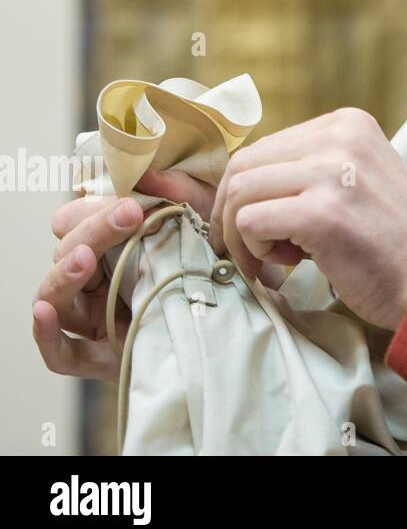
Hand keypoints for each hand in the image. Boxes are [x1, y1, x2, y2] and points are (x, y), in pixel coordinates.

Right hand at [31, 170, 215, 380]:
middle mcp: (95, 281)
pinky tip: (45, 313)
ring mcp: (95, 320)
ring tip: (84, 257)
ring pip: (54, 299)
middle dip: (92, 233)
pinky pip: (61, 355)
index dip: (92, 211)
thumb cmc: (215, 259)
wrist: (240, 309)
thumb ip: (175, 191)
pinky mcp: (103, 358)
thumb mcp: (203, 219)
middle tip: (129, 216)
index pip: (73, 222)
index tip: (131, 204)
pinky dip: (47, 335)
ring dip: (63, 276)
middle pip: (67, 255)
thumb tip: (146, 170)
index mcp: (109, 246)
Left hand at [211, 107, 406, 329]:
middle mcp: (340, 136)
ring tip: (273, 262)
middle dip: (232, 214)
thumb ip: (307, 170)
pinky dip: (253, 251)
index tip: (257, 227)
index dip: (247, 191)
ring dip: (242, 236)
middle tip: (251, 252)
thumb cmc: (393, 240)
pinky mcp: (322, 213)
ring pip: (240, 192)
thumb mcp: (355, 180)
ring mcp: (332, 172)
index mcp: (348, 123)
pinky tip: (287, 266)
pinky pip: (250, 223)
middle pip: (245, 165)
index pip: (265, 146)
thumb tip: (231, 186)